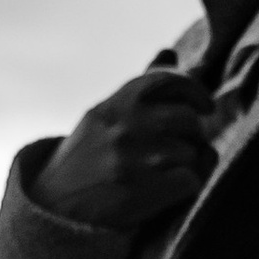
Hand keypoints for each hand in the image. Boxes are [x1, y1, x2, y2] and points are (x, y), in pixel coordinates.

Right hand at [31, 67, 215, 232]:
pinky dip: (186, 187)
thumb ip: (141, 88)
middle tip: (180, 147)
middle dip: (192, 135)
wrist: (53, 206)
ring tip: (165, 172)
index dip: (195, 92)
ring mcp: (132, 159)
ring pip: (193, 152)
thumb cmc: (88, 157)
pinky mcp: (141, 191)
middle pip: (189, 119)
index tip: (204, 107)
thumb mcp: (105, 116)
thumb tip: (170, 52)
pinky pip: (191, 180)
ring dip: (188, 164)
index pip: (170, 80)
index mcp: (116, 104)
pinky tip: (167, 191)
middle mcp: (124, 126)